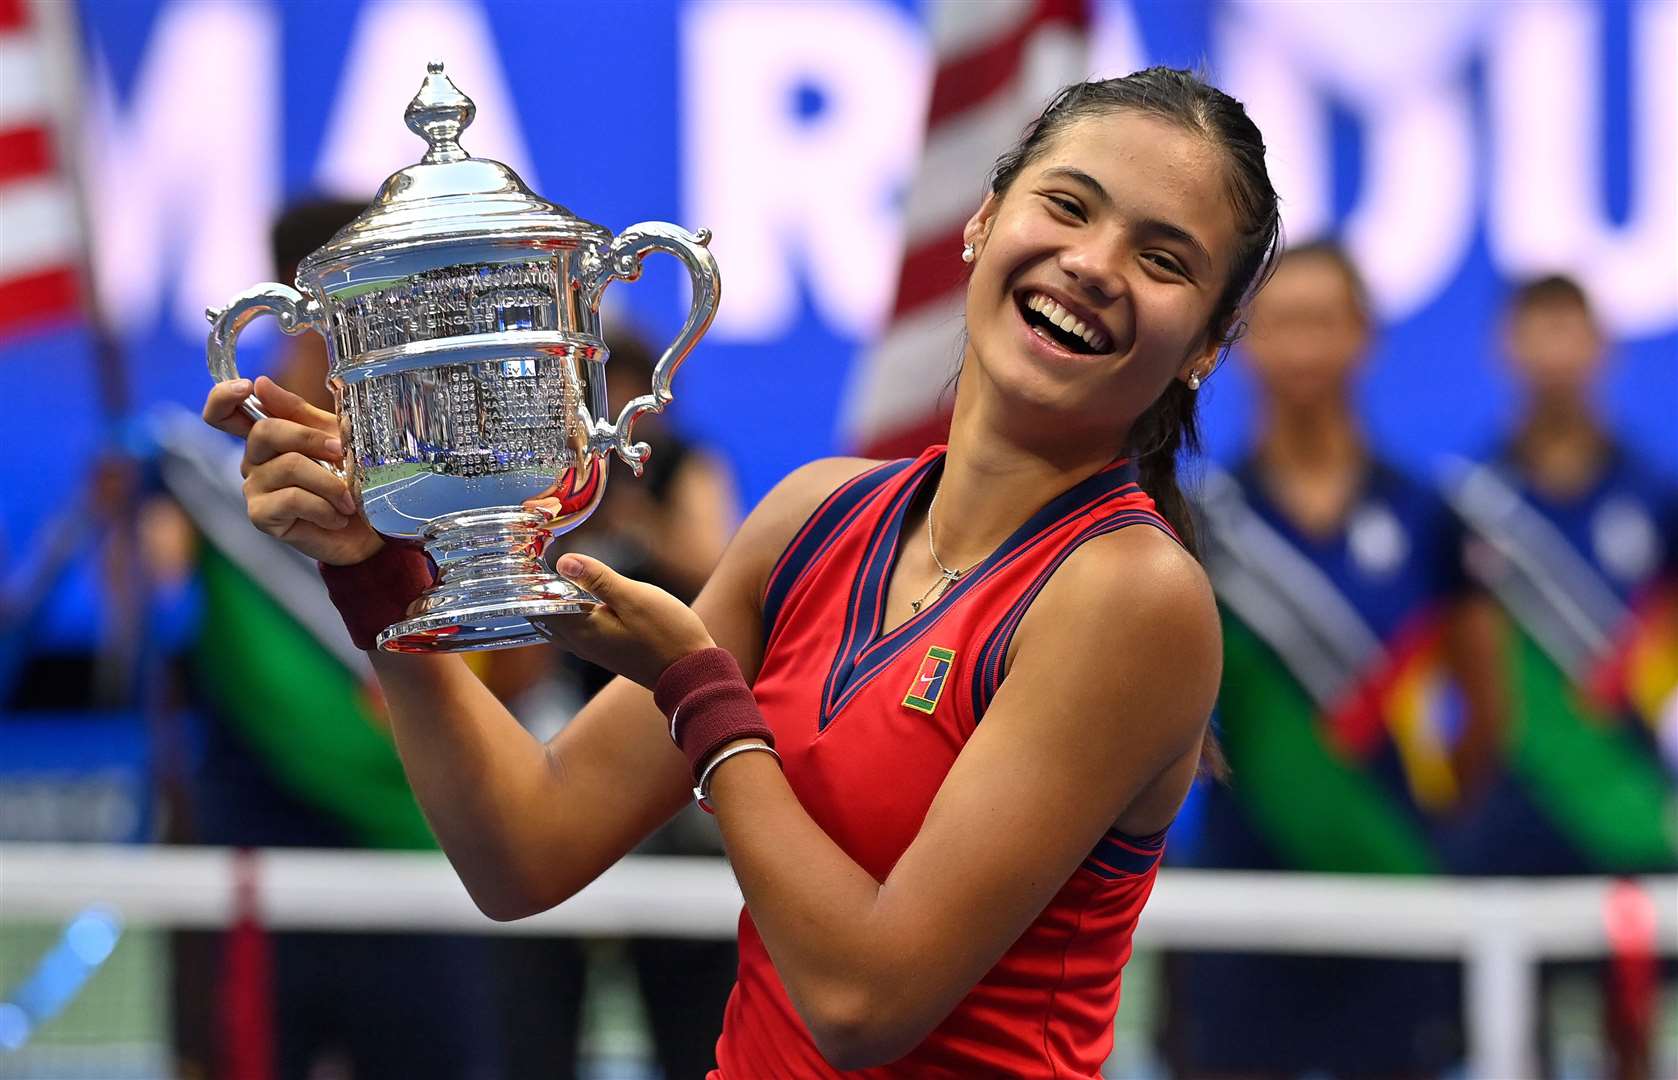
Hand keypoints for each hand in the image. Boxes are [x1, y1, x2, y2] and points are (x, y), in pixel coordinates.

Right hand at [201, 375, 382, 565]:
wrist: (368, 530)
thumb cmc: (350, 480)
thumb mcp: (331, 436)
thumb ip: (298, 412)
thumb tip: (261, 384)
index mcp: (267, 436)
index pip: (223, 413)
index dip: (223, 397)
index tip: (247, 387)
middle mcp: (253, 460)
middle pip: (265, 431)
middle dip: (310, 438)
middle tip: (342, 452)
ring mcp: (254, 488)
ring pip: (288, 466)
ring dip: (330, 482)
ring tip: (349, 500)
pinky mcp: (261, 516)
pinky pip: (292, 499)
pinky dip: (324, 507)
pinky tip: (336, 517)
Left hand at [534, 553, 715, 688]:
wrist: (690, 671)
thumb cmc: (667, 634)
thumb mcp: (634, 598)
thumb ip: (598, 579)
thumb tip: (564, 562)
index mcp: (581, 630)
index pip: (538, 606)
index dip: (529, 582)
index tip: (527, 556)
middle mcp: (581, 643)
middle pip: (544, 616)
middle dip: (536, 591)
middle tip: (534, 561)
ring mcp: (594, 649)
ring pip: (559, 623)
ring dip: (552, 601)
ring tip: (552, 574)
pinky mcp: (607, 649)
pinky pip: (575, 629)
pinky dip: (569, 611)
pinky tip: (579, 596)